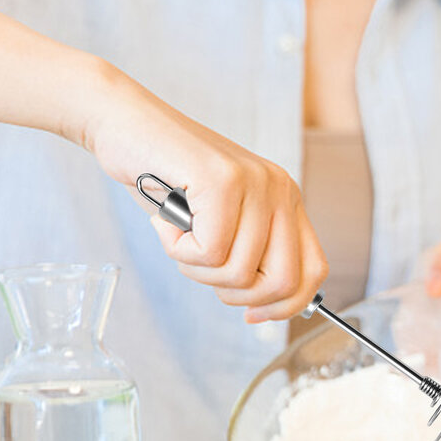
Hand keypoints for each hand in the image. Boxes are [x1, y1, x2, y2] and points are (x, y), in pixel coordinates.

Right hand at [82, 64, 327, 321]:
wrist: (126, 126)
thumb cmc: (168, 180)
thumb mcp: (220, 223)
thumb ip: (247, 255)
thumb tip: (262, 307)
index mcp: (285, 201)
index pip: (313, 271)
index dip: (285, 307)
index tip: (250, 315)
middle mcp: (280, 189)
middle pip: (282, 282)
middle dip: (236, 295)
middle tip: (202, 268)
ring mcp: (254, 182)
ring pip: (238, 273)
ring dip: (195, 268)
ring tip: (178, 232)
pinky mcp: (222, 180)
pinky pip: (209, 252)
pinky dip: (178, 250)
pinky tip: (167, 220)